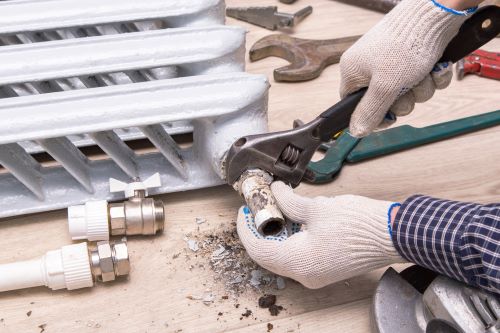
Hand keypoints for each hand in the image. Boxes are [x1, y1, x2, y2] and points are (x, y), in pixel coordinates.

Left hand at [236, 181, 404, 288]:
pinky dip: (291, 239)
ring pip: (283, 256)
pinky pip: (298, 257)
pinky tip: (294, 220)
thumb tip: (275, 191)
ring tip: (276, 209)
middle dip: (261, 230)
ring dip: (277, 234)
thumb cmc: (359, 224)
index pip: (258, 249)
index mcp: (299, 262)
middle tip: (259, 207)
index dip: (246, 228)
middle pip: (269, 255)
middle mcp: (304, 275)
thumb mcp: (317, 208)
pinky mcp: (324, 270)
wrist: (393, 234)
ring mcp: (315, 275)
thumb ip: (289, 201)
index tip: (244, 211)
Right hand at [340, 0, 470, 136]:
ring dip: (422, 87)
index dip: (373, 115)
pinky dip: (433, 76)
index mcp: (354, 71)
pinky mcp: (413, 57)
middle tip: (409, 87)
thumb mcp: (385, 87)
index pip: (354, 105)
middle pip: (385, 102)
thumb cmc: (406, 44)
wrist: (436, 13)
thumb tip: (355, 131)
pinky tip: (436, 65)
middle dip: (405, 99)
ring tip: (425, 71)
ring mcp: (393, 62)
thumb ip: (370, 112)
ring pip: (408, 93)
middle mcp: (371, 66)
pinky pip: (422, 80)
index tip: (389, 117)